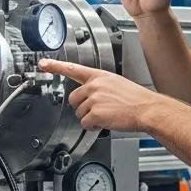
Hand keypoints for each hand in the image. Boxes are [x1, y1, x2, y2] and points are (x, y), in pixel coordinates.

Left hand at [39, 59, 158, 132]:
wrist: (147, 109)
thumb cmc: (136, 99)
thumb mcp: (117, 83)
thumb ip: (100, 86)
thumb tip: (91, 95)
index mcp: (99, 76)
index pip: (73, 68)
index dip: (55, 66)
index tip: (42, 63)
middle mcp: (95, 86)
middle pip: (73, 99)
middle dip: (82, 107)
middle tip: (98, 109)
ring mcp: (94, 99)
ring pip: (79, 113)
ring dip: (90, 117)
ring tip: (106, 115)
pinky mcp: (96, 113)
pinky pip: (85, 123)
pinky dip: (93, 126)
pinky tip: (105, 122)